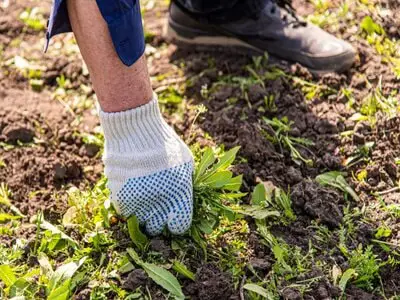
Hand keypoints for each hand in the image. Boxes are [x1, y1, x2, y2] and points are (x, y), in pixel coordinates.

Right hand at [100, 96, 193, 234]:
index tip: (175, 215)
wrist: (135, 131)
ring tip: (144, 197)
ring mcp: (137, 202)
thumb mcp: (185, 162)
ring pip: (139, 222)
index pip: (180, 227)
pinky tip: (133, 191)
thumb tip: (184, 197)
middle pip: (157, 229)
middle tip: (158, 208)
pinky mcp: (120, 198)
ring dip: (142, 213)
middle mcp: (158, 204)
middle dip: (159, 221)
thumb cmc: (165, 144)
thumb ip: (186, 183)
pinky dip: (129, 205)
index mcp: (179, 196)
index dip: (177, 222)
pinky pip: (125, 212)